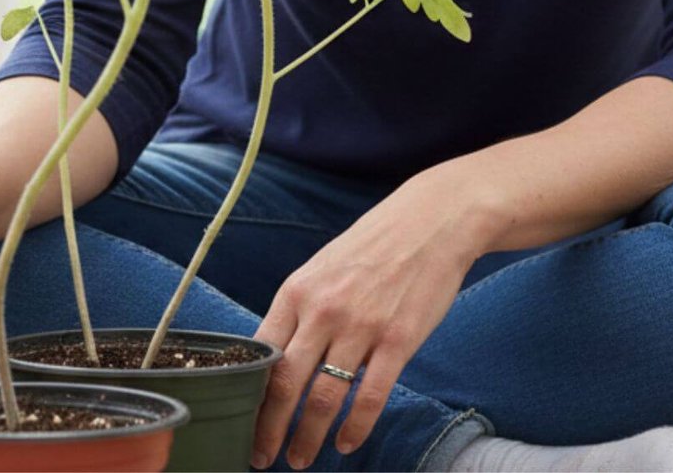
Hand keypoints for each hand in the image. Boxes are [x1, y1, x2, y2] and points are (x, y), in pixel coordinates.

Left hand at [250, 167, 484, 469]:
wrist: (432, 222)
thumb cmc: (373, 246)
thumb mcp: (322, 268)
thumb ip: (299, 310)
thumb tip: (275, 355)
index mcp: (296, 292)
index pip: (261, 356)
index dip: (247, 397)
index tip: (240, 424)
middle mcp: (323, 310)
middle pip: (285, 384)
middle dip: (269, 429)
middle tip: (261, 457)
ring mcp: (361, 326)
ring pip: (324, 397)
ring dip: (309, 436)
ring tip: (301, 458)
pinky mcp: (398, 339)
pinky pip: (370, 395)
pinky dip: (356, 427)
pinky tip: (346, 443)